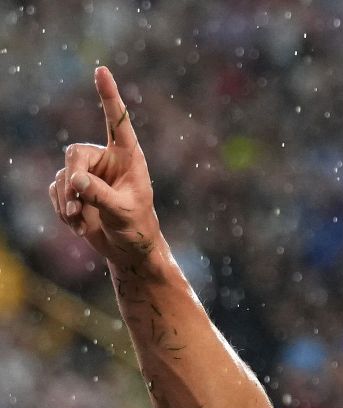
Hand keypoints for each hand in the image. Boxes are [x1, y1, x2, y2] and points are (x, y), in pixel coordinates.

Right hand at [49, 67, 161, 271]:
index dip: (109, 97)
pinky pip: (56, 192)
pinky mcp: (73, 189)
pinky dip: (63, 210)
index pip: (117, 123)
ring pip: (63, 177)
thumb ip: (99, 195)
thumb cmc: (136, 228)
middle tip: (76, 204)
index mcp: (128, 158)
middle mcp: (106, 160)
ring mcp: (88, 173)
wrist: (128, 250)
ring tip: (81, 222)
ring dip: (68, 202)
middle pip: (74, 154)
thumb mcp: (122, 212)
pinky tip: (78, 225)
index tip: (101, 70)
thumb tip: (73, 179)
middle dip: (72, 180)